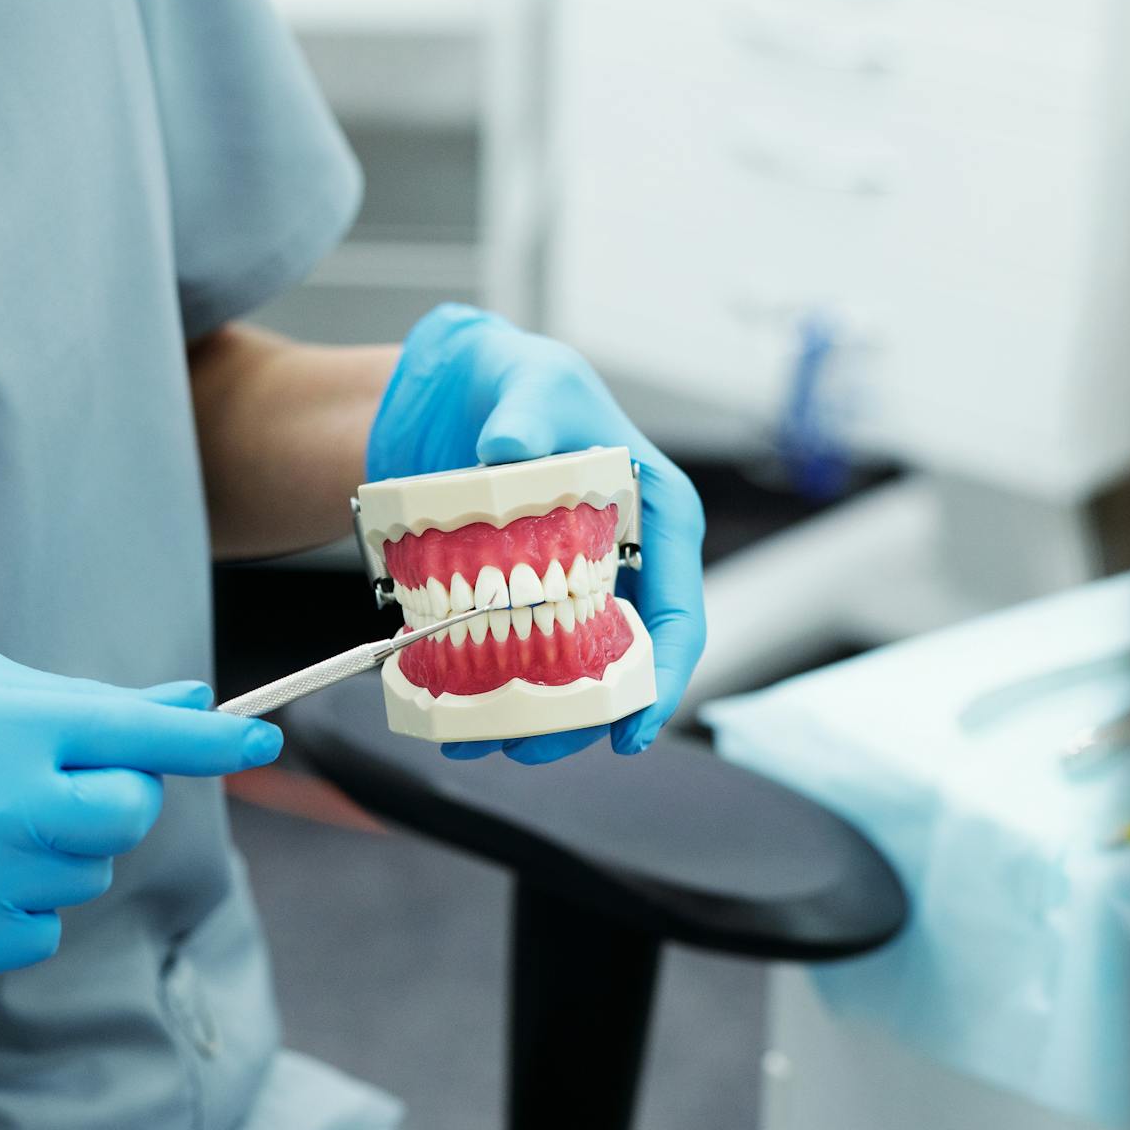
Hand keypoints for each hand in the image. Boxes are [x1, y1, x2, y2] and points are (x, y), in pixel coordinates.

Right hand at [0, 646, 279, 984]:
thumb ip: (80, 703)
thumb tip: (186, 709)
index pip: (132, 735)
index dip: (207, 743)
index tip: (258, 742)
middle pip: (120, 817)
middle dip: (109, 800)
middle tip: (52, 784)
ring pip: (79, 883)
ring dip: (49, 855)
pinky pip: (31, 934)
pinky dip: (8, 908)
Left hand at [366, 303, 704, 760]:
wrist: (450, 393)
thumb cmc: (514, 380)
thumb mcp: (529, 381)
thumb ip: (527, 410)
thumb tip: (510, 449)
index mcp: (656, 517)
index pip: (680, 614)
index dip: (660, 681)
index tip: (630, 733)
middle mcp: (625, 563)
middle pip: (621, 663)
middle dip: (579, 718)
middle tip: (526, 748)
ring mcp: (573, 587)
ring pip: (566, 672)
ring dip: (527, 716)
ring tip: (476, 739)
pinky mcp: (522, 600)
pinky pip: (516, 656)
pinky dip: (486, 689)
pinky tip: (449, 711)